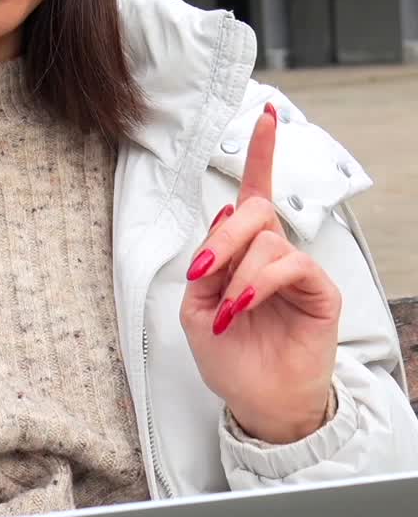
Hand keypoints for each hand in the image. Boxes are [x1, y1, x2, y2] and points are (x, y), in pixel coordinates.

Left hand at [180, 104, 341, 443]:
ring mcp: (298, 272)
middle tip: (204, 269)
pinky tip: (241, 308)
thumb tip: (223, 220)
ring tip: (226, 310)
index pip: (254, 194)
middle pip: (254, 211)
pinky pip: (290, 266)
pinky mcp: (320, 291)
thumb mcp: (196, 312)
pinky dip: (259, 284)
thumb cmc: (231, 358)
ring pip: (267, 241)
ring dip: (238, 272)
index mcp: (243, 254)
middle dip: (223, 235)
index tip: (266, 114)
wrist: (258, 402)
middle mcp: (273, 254)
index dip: (260, 154)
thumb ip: (205, 268)